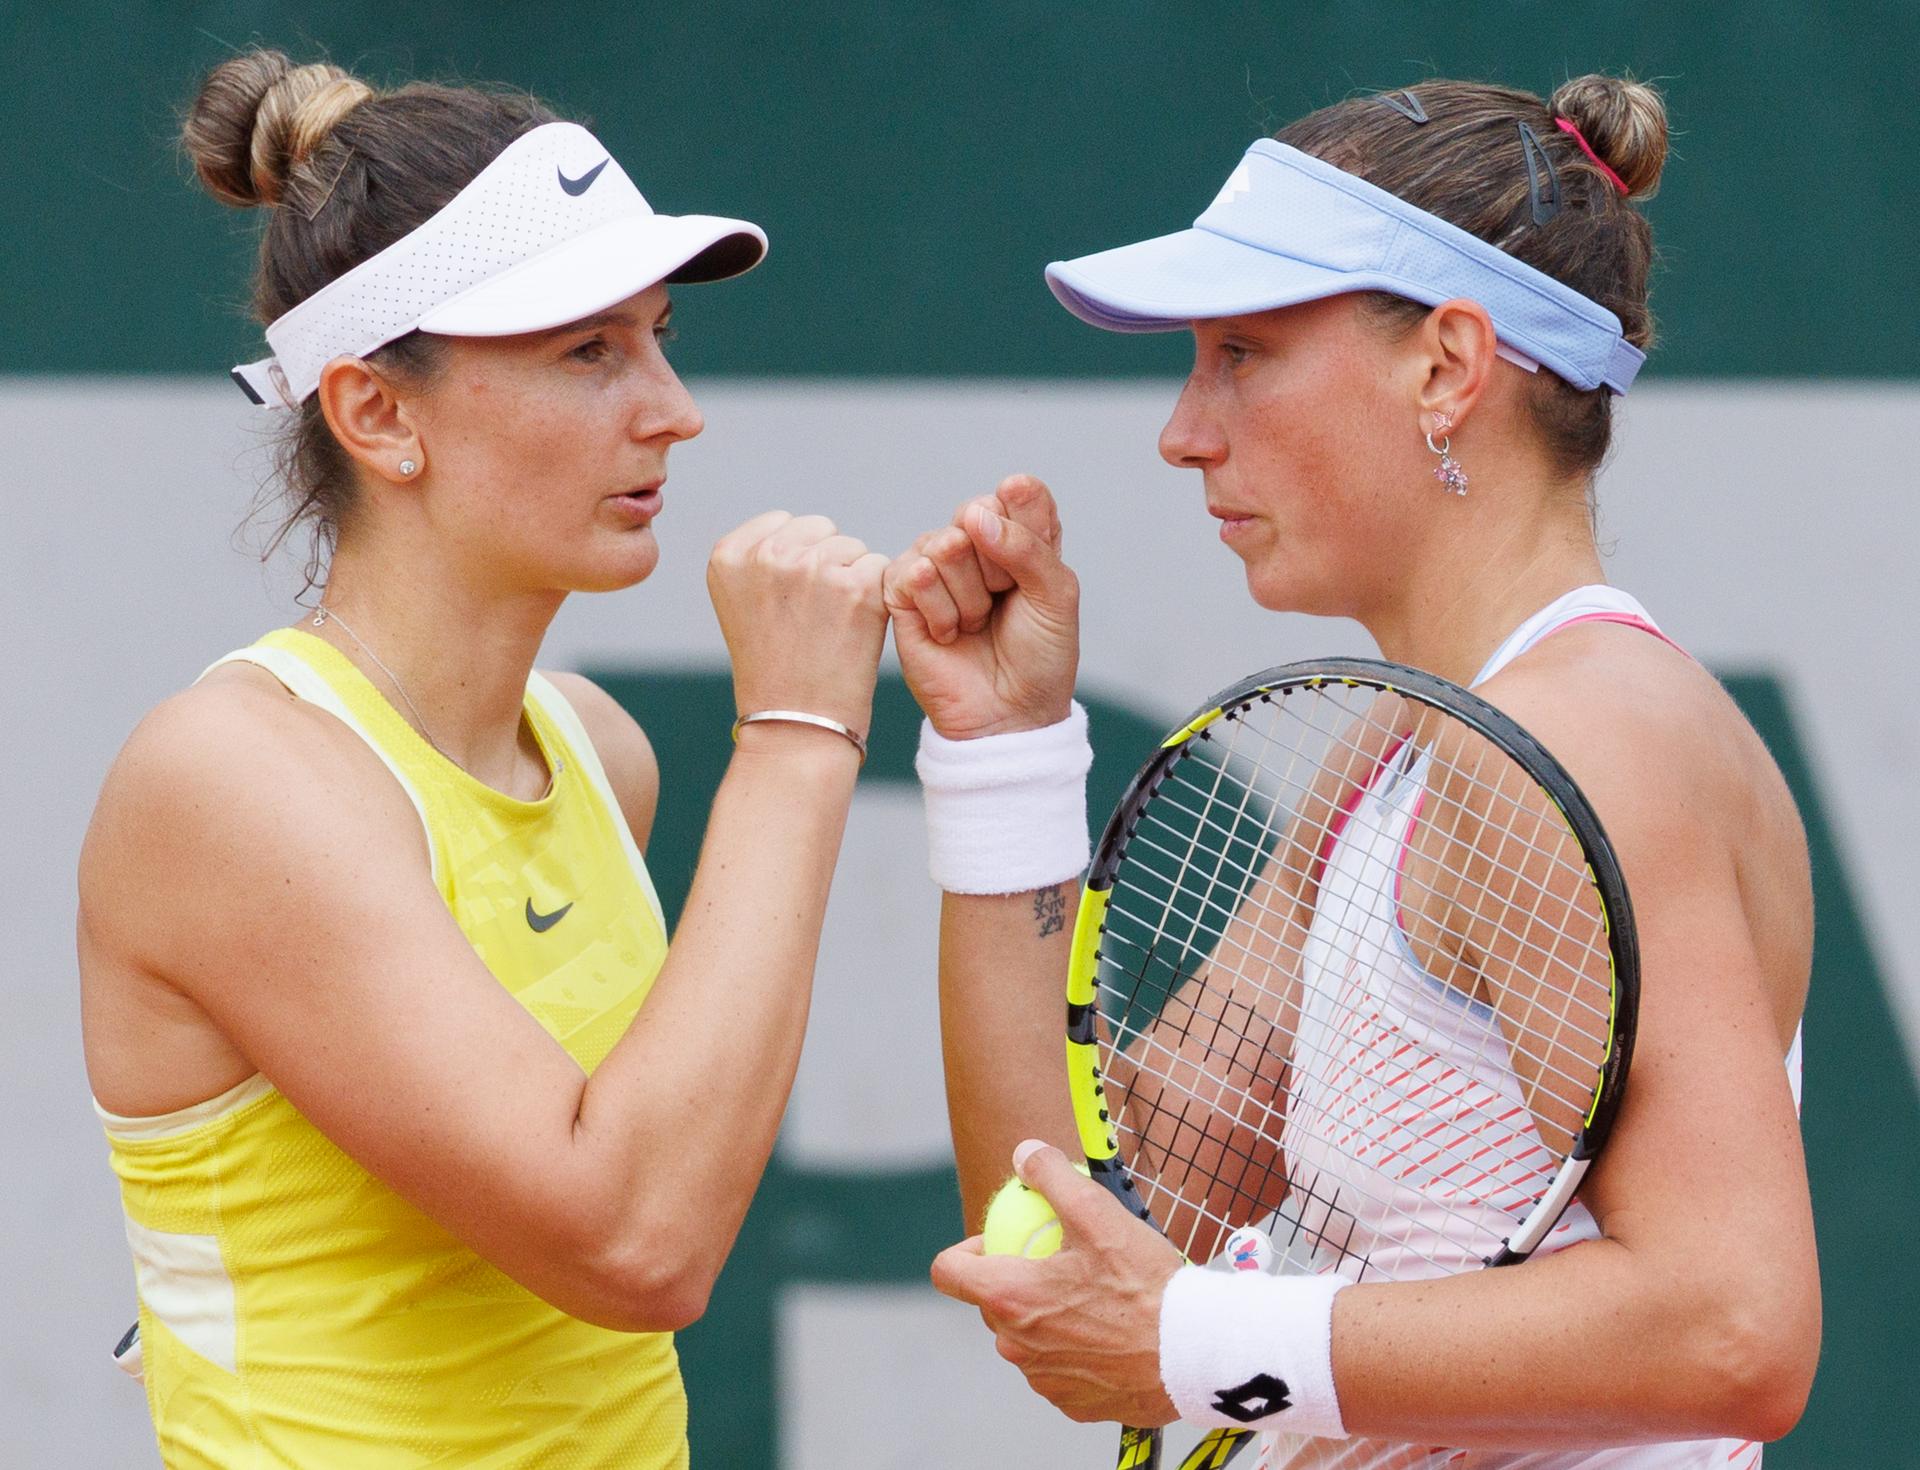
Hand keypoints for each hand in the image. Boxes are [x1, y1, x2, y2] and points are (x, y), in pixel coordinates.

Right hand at [707, 512, 890, 738]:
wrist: (796, 725)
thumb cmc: (774, 669)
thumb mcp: (742, 603)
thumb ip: (763, 557)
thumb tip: (807, 530)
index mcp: (729, 555)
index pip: (783, 522)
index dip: (796, 560)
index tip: (788, 603)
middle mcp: (767, 555)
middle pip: (821, 529)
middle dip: (826, 563)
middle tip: (813, 618)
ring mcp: (812, 568)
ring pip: (852, 548)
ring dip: (852, 580)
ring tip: (830, 627)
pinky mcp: (856, 586)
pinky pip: (879, 568)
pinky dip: (875, 597)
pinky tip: (855, 630)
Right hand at [884, 475, 1079, 739]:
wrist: (1008, 713)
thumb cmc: (1039, 656)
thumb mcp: (1056, 596)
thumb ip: (1026, 545)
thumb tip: (974, 516)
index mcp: (1019, 534)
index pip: (1019, 493)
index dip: (1025, 526)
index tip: (1032, 571)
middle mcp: (975, 542)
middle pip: (976, 513)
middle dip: (996, 568)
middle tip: (1002, 604)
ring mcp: (935, 565)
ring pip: (944, 544)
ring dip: (969, 597)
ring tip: (976, 625)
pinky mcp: (900, 593)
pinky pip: (914, 575)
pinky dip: (941, 612)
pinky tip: (949, 635)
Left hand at [930, 1141, 1181, 1425]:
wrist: (1193, 1355)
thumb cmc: (1145, 1284)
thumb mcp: (1097, 1213)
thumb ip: (1051, 1176)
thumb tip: (1024, 1153)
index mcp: (1009, 1298)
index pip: (949, 1272)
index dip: (965, 1251)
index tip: (1000, 1240)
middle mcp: (1015, 1346)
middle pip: (993, 1304)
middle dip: (1016, 1280)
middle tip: (1061, 1261)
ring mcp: (1043, 1380)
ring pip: (1028, 1338)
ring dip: (1048, 1316)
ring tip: (1094, 1296)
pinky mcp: (1072, 1404)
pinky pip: (1060, 1368)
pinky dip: (1077, 1349)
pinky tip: (1113, 1333)